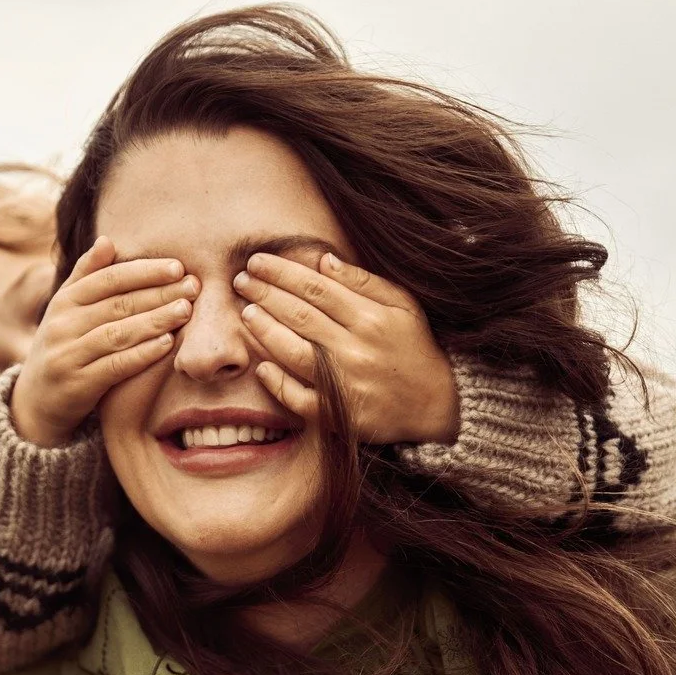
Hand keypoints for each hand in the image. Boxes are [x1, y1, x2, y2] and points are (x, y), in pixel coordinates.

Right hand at [11, 237, 198, 446]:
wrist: (37, 400)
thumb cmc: (64, 347)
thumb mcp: (67, 310)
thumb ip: (86, 276)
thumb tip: (107, 240)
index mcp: (64, 300)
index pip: (109, 279)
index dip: (144, 271)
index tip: (178, 267)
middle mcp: (63, 324)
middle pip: (118, 304)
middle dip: (159, 293)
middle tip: (193, 287)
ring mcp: (68, 354)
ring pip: (118, 333)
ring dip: (156, 320)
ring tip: (186, 311)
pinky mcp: (78, 384)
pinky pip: (115, 365)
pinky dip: (143, 354)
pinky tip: (168, 344)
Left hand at [233, 251, 459, 444]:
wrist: (434, 404)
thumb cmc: (414, 348)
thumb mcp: (402, 305)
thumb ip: (364, 282)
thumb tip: (324, 261)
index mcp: (370, 319)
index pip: (315, 288)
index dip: (281, 272)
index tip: (257, 261)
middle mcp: (355, 350)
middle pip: (299, 315)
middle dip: (264, 294)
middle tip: (241, 281)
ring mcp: (344, 384)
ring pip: (292, 353)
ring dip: (263, 331)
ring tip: (245, 313)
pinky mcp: (337, 413)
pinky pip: (298, 399)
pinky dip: (277, 383)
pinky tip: (262, 366)